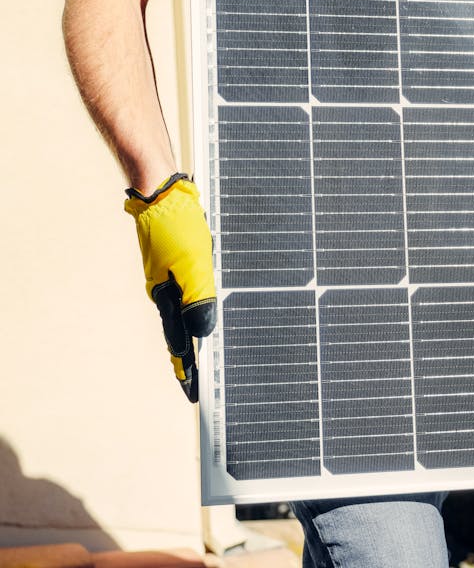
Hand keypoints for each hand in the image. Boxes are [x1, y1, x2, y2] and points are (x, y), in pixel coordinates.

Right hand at [124, 173, 216, 401]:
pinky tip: (201, 310)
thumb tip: (203, 332)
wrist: (159, 193)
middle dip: (189, 357)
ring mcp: (169, 277)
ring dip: (193, 333)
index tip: (192, 392)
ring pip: (184, 312)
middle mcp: (166, 291)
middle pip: (180, 331)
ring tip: (200, 356)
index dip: (186, 368)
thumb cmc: (177, 227)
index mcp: (168, 297)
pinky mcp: (175, 263)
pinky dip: (196, 307)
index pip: (179, 342)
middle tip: (196, 381)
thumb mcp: (193, 266)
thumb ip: (199, 299)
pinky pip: (188, 292)